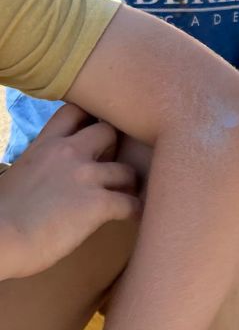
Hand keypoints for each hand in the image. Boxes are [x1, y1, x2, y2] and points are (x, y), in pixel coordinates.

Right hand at [0, 106, 138, 280]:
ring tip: (126, 195)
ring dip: (129, 184)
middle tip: (110, 167)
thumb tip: (55, 177)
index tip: (94, 131)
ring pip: (127, 170)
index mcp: (45, 146)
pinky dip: (135, 211)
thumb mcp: (19, 175)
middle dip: (115, 148)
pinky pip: (131, 203)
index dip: (90, 118)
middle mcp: (69, 153)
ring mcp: (86, 176)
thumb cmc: (1, 215)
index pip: (73, 111)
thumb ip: (43, 166)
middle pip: (109, 132)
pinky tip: (132, 218)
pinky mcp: (98, 203)